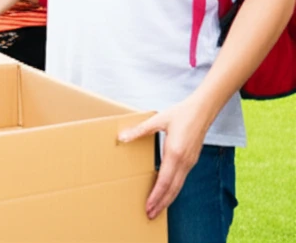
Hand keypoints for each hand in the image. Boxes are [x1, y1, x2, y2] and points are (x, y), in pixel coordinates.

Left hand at [118, 98, 211, 219]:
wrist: (203, 111)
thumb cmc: (180, 114)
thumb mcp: (158, 119)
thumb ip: (140, 130)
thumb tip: (122, 137)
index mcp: (175, 154)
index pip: (165, 181)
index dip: (156, 196)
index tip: (148, 206)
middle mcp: (185, 162)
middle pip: (173, 189)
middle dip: (161, 204)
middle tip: (150, 215)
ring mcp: (190, 162)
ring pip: (178, 187)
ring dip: (167, 199)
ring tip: (157, 210)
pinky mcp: (191, 160)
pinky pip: (181, 180)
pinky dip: (173, 190)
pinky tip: (167, 193)